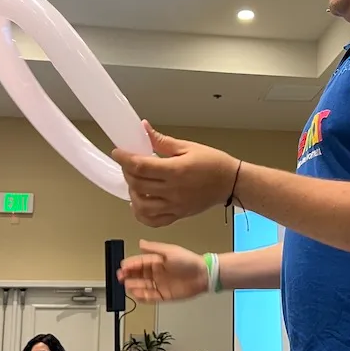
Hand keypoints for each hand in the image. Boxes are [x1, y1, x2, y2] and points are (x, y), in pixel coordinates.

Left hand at [112, 123, 238, 226]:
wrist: (231, 182)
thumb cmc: (213, 163)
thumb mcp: (188, 147)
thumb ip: (162, 141)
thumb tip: (144, 129)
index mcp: (176, 171)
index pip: (140, 166)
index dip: (124, 159)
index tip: (118, 152)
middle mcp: (173, 191)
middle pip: (137, 184)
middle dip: (126, 172)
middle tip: (128, 164)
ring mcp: (175, 206)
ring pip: (142, 206)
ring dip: (132, 194)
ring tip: (134, 183)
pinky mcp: (178, 215)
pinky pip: (154, 221)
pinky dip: (141, 214)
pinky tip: (139, 203)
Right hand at [119, 240, 208, 301]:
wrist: (203, 275)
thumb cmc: (190, 261)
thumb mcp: (170, 251)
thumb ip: (154, 248)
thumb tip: (141, 243)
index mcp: (158, 261)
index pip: (140, 262)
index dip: (130, 264)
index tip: (122, 266)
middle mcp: (158, 273)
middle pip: (138, 275)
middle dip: (128, 275)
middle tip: (120, 276)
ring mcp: (161, 284)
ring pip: (143, 286)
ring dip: (134, 286)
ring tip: (126, 285)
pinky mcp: (165, 295)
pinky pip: (151, 297)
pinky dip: (143, 296)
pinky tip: (136, 294)